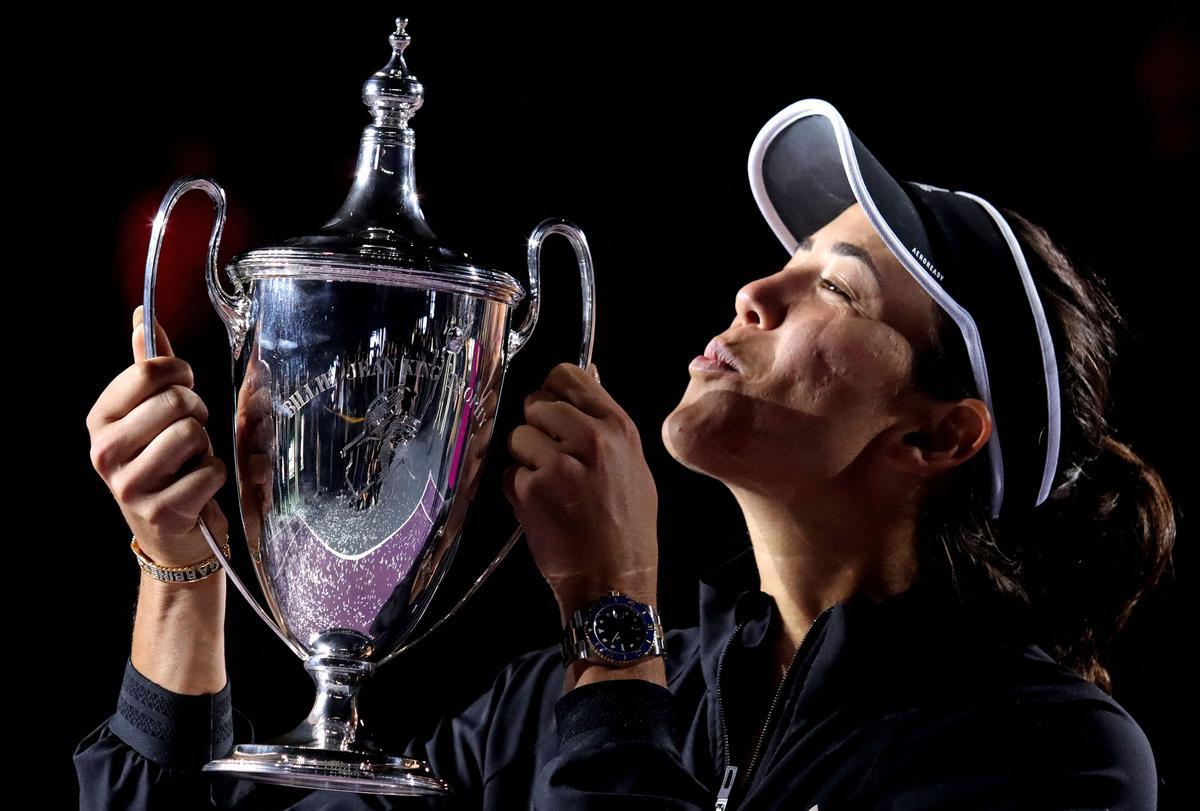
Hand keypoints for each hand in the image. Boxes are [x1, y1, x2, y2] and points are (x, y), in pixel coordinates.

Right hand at [86, 305, 229, 570]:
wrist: (172, 532)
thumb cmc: (166, 462)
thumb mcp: (151, 412)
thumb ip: (148, 366)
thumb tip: (142, 315)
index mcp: (100, 419)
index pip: (150, 370)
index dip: (181, 374)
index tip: (183, 388)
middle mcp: (105, 451)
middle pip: (176, 401)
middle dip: (196, 413)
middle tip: (189, 432)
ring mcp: (129, 485)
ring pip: (192, 434)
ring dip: (205, 446)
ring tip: (191, 460)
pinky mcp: (160, 512)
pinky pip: (209, 471)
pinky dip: (215, 475)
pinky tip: (199, 488)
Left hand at [502, 362, 659, 621]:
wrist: (614, 581)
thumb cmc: (626, 526)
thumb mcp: (632, 464)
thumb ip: (606, 419)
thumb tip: (588, 374)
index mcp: (618, 428)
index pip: (568, 375)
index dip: (553, 391)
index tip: (553, 410)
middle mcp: (590, 440)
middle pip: (536, 403)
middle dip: (537, 428)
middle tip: (552, 457)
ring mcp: (557, 465)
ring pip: (518, 436)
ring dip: (525, 459)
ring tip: (550, 485)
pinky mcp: (529, 492)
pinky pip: (508, 472)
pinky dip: (517, 488)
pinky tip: (542, 507)